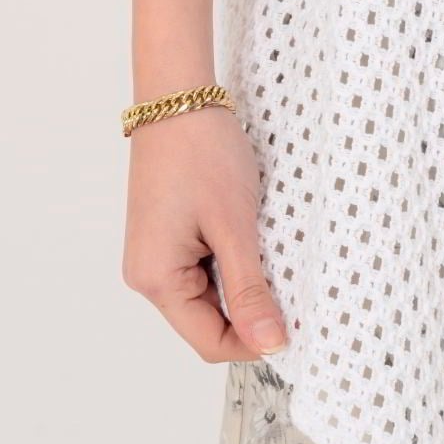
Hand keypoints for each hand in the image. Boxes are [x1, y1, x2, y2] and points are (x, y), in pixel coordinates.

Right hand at [122, 104, 287, 362]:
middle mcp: (148, 274)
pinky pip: (205, 268)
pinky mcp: (168, 236)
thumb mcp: (235, 227)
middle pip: (209, 321)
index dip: (255, 341)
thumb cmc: (202, 154)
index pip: (210, 341)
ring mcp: (156, 255)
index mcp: (156, 280)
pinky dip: (233, 260)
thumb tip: (270, 344)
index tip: (296, 325)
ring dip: (243, 282)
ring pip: (210, 295)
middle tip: (288, 279)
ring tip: (267, 247)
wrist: (179, 98)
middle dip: (251, 309)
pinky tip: (251, 235)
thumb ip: (250, 291)